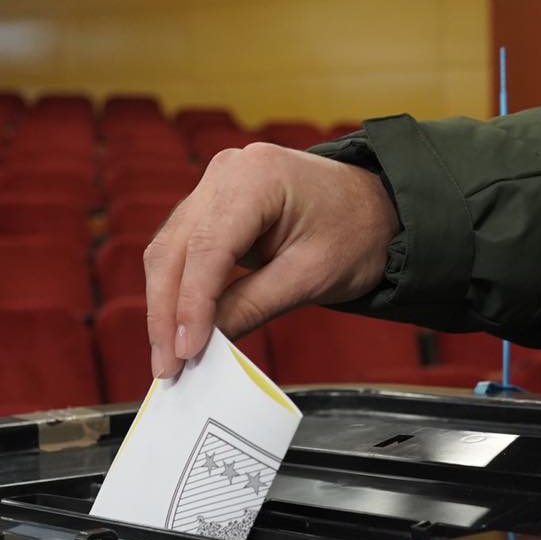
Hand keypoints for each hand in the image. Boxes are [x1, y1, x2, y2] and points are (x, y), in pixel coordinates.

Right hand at [144, 142, 397, 377]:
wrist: (375, 208)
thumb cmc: (355, 233)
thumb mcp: (310, 277)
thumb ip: (251, 307)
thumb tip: (203, 345)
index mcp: (257, 177)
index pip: (208, 248)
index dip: (191, 305)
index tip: (185, 352)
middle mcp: (226, 172)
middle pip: (174, 249)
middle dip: (166, 313)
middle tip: (168, 367)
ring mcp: (215, 185)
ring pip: (168, 251)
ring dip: (165, 306)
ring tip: (169, 357)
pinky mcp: (211, 205)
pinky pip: (182, 250)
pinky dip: (178, 291)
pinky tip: (179, 330)